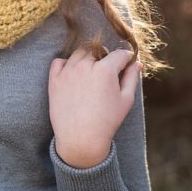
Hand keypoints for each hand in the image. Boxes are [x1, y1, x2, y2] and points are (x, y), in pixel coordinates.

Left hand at [48, 47, 140, 168]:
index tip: (127, 62)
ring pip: (80, 53)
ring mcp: (68, 71)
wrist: (81, 139)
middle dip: (105, 58)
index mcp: (105, 70)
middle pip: (98, 51)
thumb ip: (132, 77)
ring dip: (87, 58)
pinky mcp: (54, 79)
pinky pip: (59, 61)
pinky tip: (74, 74)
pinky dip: (67, 64)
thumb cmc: (107, 121)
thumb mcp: (126, 100)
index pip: (119, 54)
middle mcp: (85, 66)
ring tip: (92, 74)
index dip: (126, 57)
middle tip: (108, 74)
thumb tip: (136, 63)